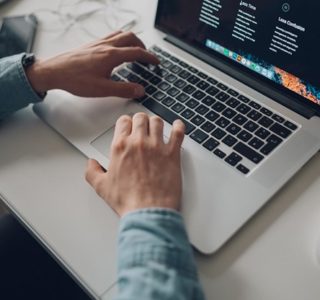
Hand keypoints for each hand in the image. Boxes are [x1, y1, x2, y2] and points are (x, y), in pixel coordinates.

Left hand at [26, 31, 158, 97]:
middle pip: (131, 38)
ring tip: (135, 49)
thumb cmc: (75, 79)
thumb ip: (124, 90)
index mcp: (111, 56)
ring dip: (132, 40)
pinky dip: (119, 39)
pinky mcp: (91, 45)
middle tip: (147, 56)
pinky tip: (116, 49)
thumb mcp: (102, 89)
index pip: (137, 52)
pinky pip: (110, 36)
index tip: (156, 62)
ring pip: (120, 34)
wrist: (54, 71)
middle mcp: (106, 46)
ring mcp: (98, 43)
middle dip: (142, 45)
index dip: (149, 57)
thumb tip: (139, 90)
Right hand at [85, 113, 184, 216]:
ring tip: (156, 127)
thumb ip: (92, 172)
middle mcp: (139, 143)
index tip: (128, 126)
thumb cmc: (128, 200)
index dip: (126, 122)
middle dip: (140, 120)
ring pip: (157, 122)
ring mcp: (157, 147)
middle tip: (142, 126)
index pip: (123, 121)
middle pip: (140, 118)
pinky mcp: (172, 154)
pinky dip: (178, 126)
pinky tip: (177, 126)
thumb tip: (91, 164)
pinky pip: (178, 133)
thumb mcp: (102, 187)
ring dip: (156, 122)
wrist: (148, 211)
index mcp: (121, 147)